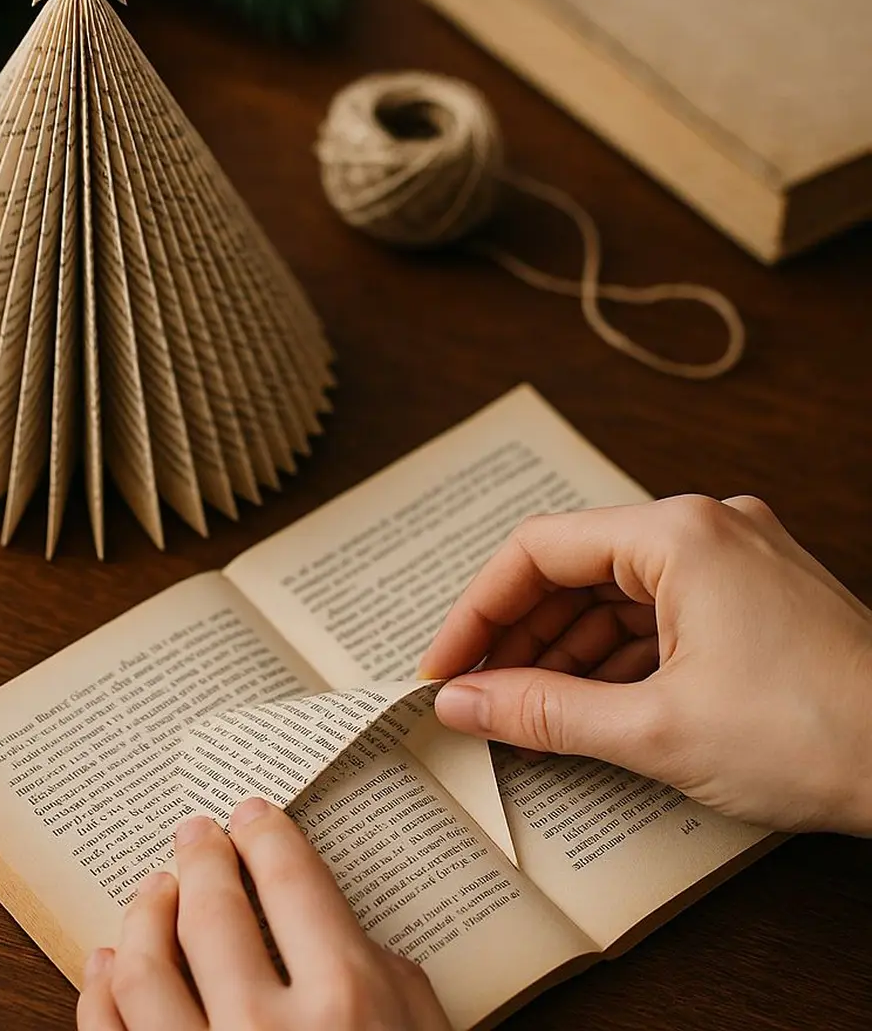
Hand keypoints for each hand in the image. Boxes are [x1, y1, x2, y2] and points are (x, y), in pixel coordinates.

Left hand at [78, 797, 450, 1030]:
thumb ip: (392, 980)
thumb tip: (342, 931)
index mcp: (348, 1002)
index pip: (290, 879)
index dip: (266, 834)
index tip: (252, 815)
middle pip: (213, 907)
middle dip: (200, 857)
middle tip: (196, 835)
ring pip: (144, 967)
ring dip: (143, 914)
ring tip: (154, 890)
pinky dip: (98, 993)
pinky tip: (105, 965)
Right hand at [419, 496, 871, 834]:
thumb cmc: (819, 736)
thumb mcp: (656, 730)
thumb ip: (542, 711)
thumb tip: (462, 702)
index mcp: (677, 533)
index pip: (537, 550)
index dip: (476, 611)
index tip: (443, 666)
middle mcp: (704, 528)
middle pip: (574, 569)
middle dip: (519, 636)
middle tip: (478, 695)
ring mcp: (733, 558)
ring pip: (615, 594)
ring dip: (565, 650)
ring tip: (526, 709)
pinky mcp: (753, 596)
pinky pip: (658, 613)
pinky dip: (616, 655)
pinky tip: (589, 702)